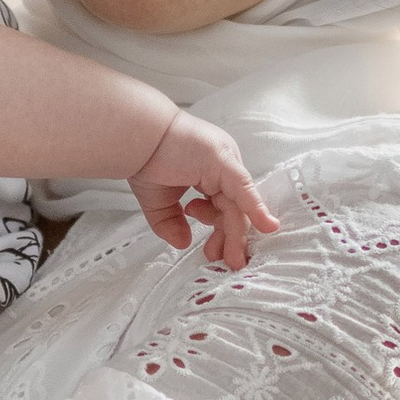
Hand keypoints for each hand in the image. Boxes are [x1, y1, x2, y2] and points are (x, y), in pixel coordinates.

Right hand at [126, 111, 279, 269]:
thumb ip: (171, 222)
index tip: (213, 251)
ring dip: (237, 234)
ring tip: (233, 259)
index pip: (224, 207)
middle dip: (232, 238)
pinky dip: (255, 208)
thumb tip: (183, 243)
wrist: (133, 137)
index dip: (221, 232)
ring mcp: (226, 163)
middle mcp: (223, 167)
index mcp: (210, 172)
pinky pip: (244, 189)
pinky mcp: (224, 162)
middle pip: (235, 209)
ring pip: (238, 205)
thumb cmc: (144, 157)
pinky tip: (266, 226)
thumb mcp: (158, 200)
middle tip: (230, 262)